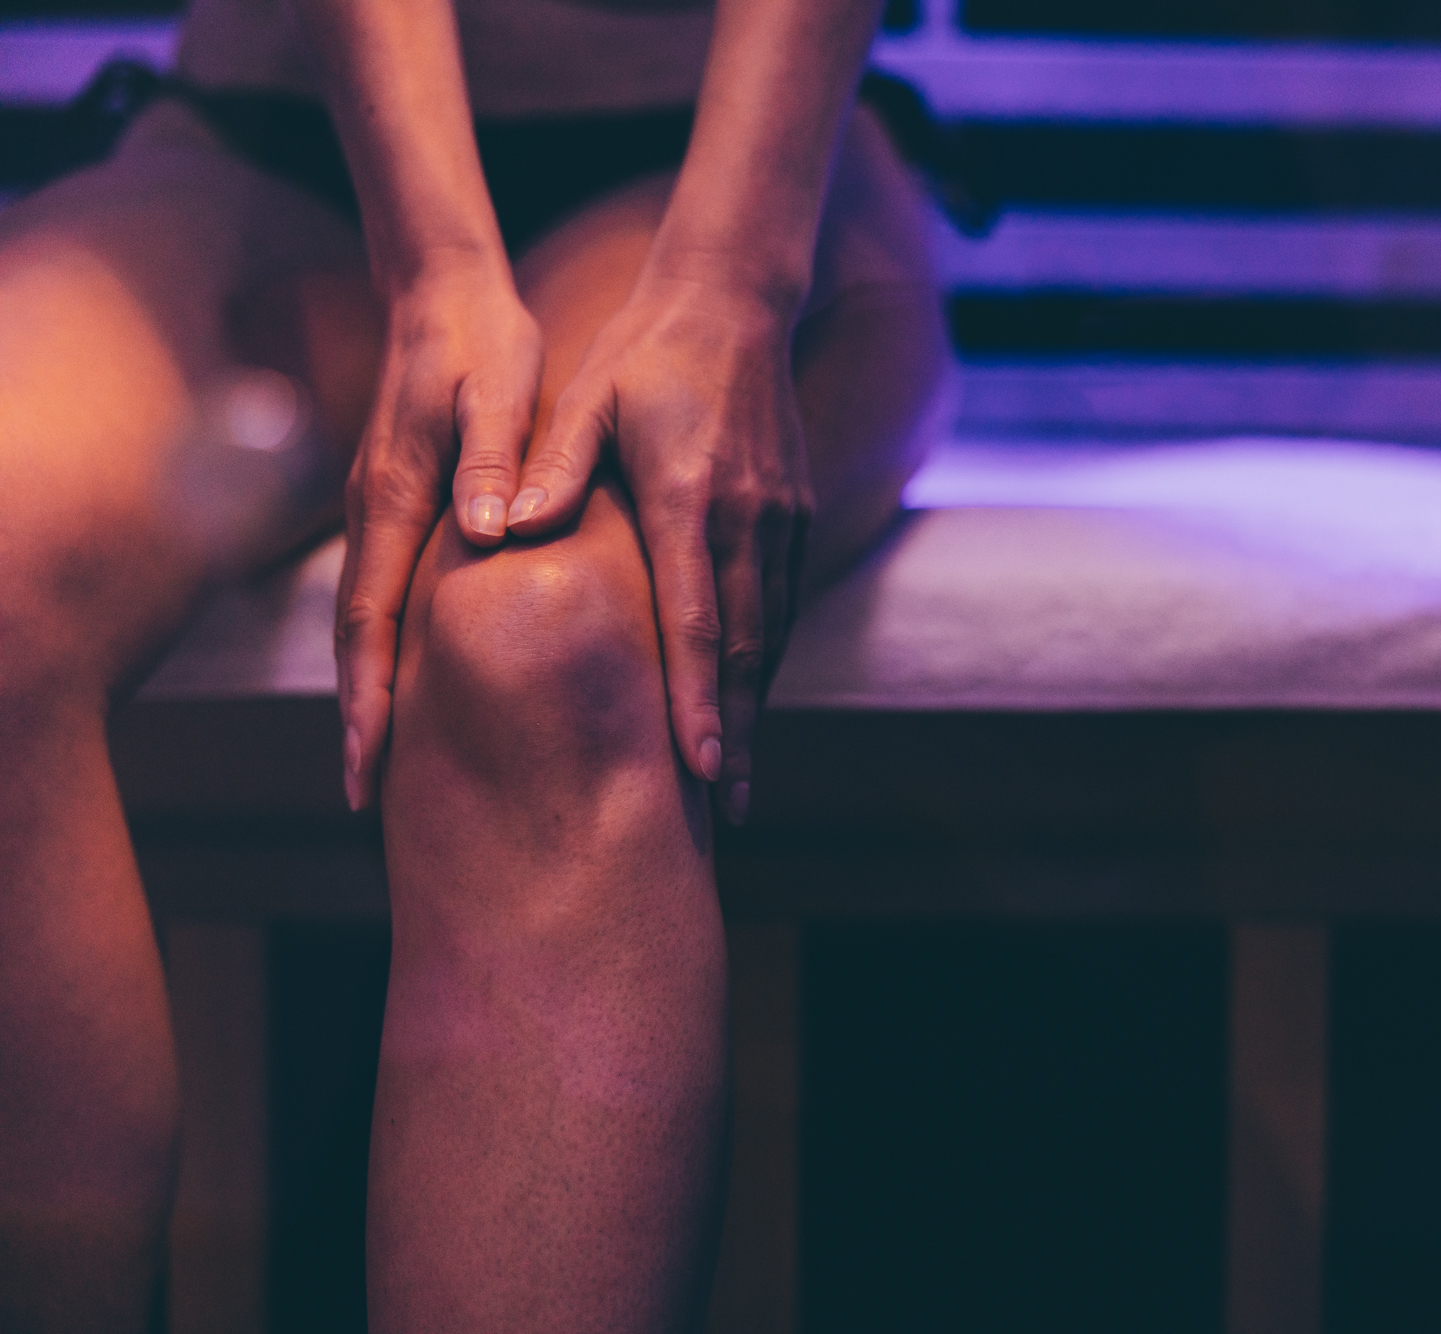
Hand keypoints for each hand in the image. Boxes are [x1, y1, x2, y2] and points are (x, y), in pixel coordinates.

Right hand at [337, 259, 543, 809]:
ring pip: (368, 619)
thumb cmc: (485, 343)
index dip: (369, 698)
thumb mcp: (501, 391)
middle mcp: (376, 514)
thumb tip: (489, 533)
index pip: (374, 619)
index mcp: (400, 498)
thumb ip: (496, 459)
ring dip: (371, 690)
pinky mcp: (397, 506)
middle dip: (360, 718)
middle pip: (360, 637)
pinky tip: (410, 681)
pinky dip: (386, 647)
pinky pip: (384, 592)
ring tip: (384, 762)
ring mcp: (379, 512)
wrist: (446, 292)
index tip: (368, 764)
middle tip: (366, 796)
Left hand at [507, 278, 811, 823]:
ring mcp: (782, 520)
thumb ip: (549, 467)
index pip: (696, 619)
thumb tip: (504, 530)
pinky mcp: (797, 516)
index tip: (702, 767)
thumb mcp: (583, 399)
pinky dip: (768, 660)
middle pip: (747, 648)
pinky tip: (750, 700)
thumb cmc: (644, 355)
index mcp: (686, 496)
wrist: (736, 302)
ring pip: (773, 634)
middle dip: (740, 733)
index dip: (699, 699)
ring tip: (742, 777)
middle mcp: (746, 518)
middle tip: (731, 807)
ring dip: (759, 707)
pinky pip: (784, 605)